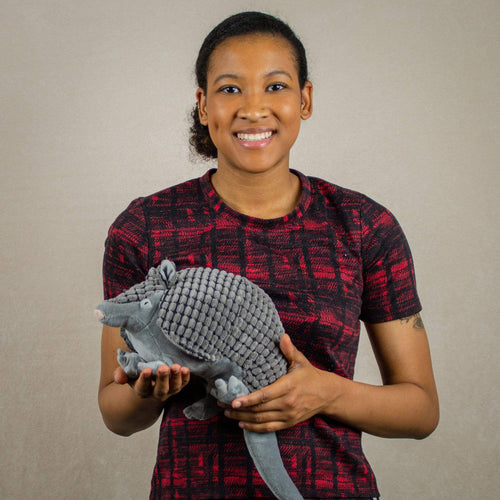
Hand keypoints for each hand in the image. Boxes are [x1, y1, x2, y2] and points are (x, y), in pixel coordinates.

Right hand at [114, 364, 189, 402]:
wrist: (149, 381)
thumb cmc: (136, 374)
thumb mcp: (127, 373)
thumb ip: (121, 374)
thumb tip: (119, 379)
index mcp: (141, 390)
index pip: (142, 387)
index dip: (145, 379)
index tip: (147, 370)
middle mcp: (155, 393)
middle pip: (161, 390)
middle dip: (162, 379)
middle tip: (163, 368)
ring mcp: (168, 391)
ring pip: (174, 388)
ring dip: (176, 378)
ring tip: (176, 367)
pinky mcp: (178, 386)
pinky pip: (183, 384)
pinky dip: (185, 378)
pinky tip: (185, 369)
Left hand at [222, 334, 336, 432]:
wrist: (326, 394)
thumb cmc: (309, 375)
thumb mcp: (300, 361)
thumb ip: (289, 350)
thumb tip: (282, 336)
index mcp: (288, 386)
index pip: (265, 395)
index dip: (248, 400)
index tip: (234, 401)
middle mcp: (287, 403)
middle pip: (259, 409)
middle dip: (239, 409)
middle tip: (222, 404)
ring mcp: (288, 415)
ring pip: (261, 420)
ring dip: (242, 418)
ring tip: (227, 414)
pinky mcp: (288, 423)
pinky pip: (269, 428)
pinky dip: (254, 428)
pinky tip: (242, 424)